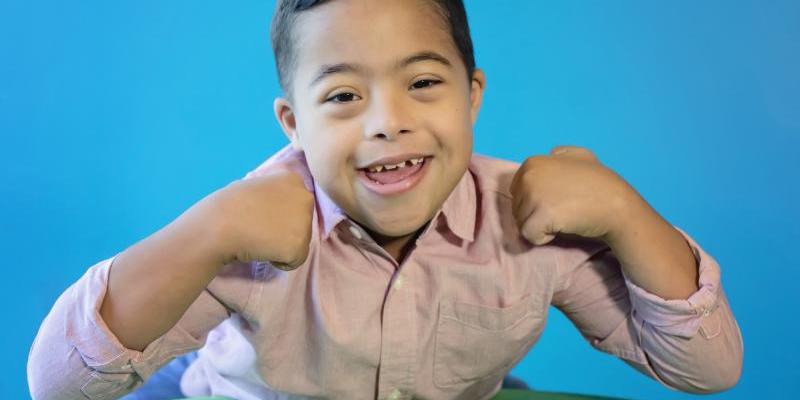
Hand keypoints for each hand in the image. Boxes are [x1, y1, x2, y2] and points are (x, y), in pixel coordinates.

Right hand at [207, 168, 314, 269]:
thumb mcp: (257, 186)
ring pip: (300, 242)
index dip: (276, 214)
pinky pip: (294, 261)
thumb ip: (274, 194)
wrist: (220, 224)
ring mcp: (305, 222)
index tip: (259, 213)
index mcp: (293, 180)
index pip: (295, 205)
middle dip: (283, 229)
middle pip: (302, 223)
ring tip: (259, 237)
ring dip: (281, 245)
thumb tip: (279, 207)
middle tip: (259, 228)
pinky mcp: (300, 246)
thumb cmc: (230, 205)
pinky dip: (279, 261)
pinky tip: (262, 249)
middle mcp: (305, 197)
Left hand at [510, 145, 639, 245]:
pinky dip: (542, 238)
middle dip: (536, 214)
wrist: (616, 204)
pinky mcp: (541, 215)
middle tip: (562, 210)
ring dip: (539, 226)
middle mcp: (528, 176)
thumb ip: (562, 153)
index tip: (557, 200)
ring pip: (522, 222)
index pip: (517, 192)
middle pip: (518, 208)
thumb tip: (552, 154)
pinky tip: (560, 228)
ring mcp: (534, 196)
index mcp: (531, 163)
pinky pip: (529, 235)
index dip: (536, 202)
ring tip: (563, 218)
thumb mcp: (581, 155)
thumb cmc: (600, 183)